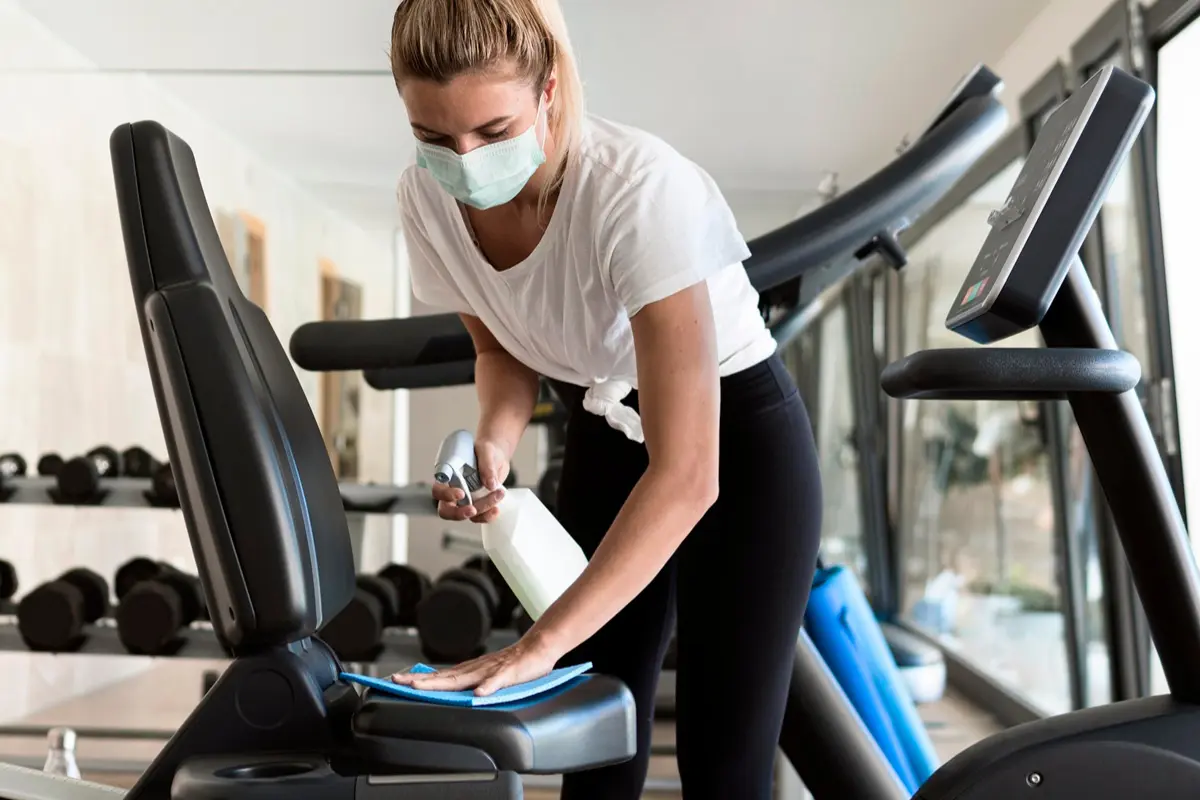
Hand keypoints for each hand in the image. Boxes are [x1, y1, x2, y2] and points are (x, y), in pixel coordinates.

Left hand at [389, 631, 564, 695]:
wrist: (538, 647)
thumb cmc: (513, 664)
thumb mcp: (486, 675)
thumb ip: (469, 682)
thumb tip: (449, 689)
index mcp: (470, 671)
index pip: (439, 677)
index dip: (418, 679)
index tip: (397, 681)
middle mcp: (475, 669)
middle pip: (443, 677)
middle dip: (419, 680)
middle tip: (398, 681)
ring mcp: (490, 671)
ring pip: (462, 678)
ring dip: (441, 683)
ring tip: (422, 686)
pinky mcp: (509, 673)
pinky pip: (497, 682)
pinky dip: (487, 687)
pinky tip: (478, 694)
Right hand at [431, 437, 510, 522]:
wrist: (498, 456)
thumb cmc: (486, 450)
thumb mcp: (487, 451)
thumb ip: (487, 465)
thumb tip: (490, 484)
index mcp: (448, 476)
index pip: (438, 490)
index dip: (446, 495)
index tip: (461, 493)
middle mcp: (454, 491)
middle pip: (446, 510)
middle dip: (459, 513)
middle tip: (472, 509)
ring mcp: (466, 500)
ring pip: (467, 514)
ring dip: (482, 509)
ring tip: (498, 494)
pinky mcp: (478, 504)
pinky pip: (480, 517)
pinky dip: (488, 515)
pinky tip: (497, 508)